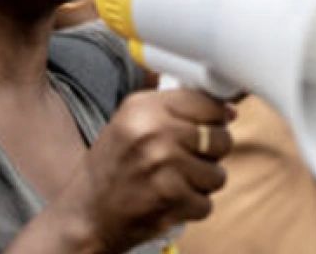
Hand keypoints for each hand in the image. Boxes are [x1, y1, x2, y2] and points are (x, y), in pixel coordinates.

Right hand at [53, 89, 232, 251]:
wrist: (87, 214)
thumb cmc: (113, 167)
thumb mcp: (131, 122)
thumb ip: (174, 110)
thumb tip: (228, 111)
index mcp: (143, 108)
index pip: (207, 103)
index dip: (214, 118)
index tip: (209, 127)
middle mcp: (153, 132)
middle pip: (220, 138)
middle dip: (209, 154)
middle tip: (184, 161)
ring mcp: (163, 167)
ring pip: (218, 174)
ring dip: (201, 184)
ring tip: (173, 183)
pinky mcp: (170, 199)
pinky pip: (207, 203)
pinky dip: (191, 207)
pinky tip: (168, 201)